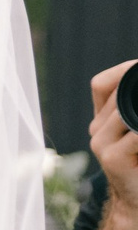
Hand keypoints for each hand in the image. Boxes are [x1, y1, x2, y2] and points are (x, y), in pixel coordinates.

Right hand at [89, 63, 137, 221]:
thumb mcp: (136, 132)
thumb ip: (133, 113)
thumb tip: (137, 86)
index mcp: (102, 122)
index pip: (101, 84)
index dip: (123, 71)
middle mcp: (96, 131)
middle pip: (115, 92)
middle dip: (136, 84)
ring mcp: (100, 144)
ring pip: (124, 110)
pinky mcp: (112, 158)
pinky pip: (135, 134)